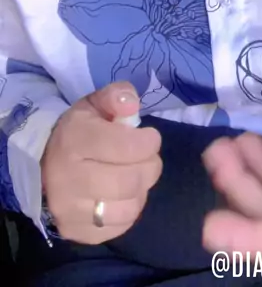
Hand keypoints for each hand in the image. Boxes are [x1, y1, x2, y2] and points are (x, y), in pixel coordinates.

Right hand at [41, 82, 161, 243]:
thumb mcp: (96, 104)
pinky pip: (119, 228)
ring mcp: (68, 210)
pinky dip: (128, 212)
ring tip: (135, 176)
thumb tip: (131, 105)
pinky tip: (122, 196)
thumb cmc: (79, 130)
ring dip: (141, 191)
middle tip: (148, 158)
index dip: (149, 142)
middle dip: (150, 167)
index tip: (150, 137)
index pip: (126, 147)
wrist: (44, 161)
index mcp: (74, 140)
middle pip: (130, 181)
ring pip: (128, 208)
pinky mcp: (74, 231)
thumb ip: (117, 97)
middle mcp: (67, 178)